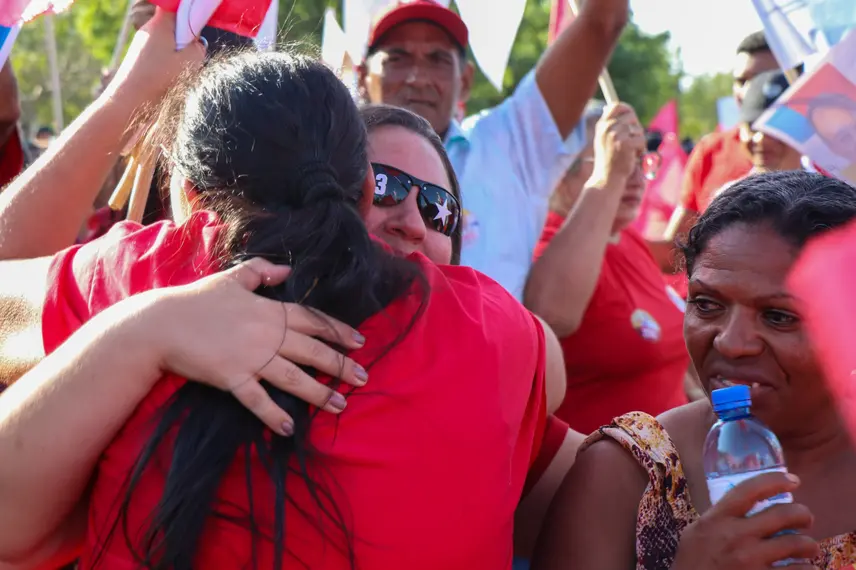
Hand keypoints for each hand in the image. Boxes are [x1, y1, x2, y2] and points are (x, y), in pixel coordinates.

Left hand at [105, 9, 204, 106]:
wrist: (129, 99)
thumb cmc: (159, 78)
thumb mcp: (189, 62)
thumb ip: (198, 49)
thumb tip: (198, 44)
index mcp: (160, 24)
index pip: (177, 7)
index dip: (190, 14)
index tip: (198, 26)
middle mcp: (149, 29)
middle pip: (174, 26)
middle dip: (186, 39)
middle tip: (190, 55)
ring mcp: (142, 43)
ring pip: (168, 42)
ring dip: (178, 54)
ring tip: (178, 71)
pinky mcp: (140, 57)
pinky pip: (160, 54)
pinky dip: (168, 63)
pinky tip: (168, 78)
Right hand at [137, 258, 368, 435]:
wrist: (161, 323)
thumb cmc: (197, 299)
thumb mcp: (233, 277)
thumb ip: (262, 271)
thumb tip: (286, 269)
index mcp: (270, 310)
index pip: (314, 320)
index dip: (339, 331)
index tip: (359, 342)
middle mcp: (267, 334)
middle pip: (313, 351)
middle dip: (341, 365)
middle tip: (362, 377)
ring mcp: (251, 358)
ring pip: (294, 377)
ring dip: (320, 393)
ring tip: (340, 405)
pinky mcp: (232, 378)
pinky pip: (258, 400)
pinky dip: (274, 415)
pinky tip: (291, 428)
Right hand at [590, 103, 644, 185]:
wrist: (607, 179)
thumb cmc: (609, 161)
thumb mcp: (604, 141)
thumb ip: (610, 126)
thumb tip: (619, 108)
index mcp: (601, 126)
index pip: (616, 106)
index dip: (626, 109)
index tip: (631, 116)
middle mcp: (607, 128)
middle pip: (631, 116)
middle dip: (636, 128)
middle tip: (632, 141)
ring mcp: (616, 135)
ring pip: (638, 129)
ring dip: (638, 141)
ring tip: (630, 152)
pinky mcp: (626, 144)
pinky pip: (642, 140)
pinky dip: (641, 149)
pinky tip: (632, 157)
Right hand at [672, 472, 818, 569]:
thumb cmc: (692, 562)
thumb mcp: (697, 531)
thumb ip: (719, 517)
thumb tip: (744, 505)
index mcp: (719, 518)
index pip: (751, 490)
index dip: (776, 480)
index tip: (793, 480)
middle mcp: (737, 535)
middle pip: (783, 514)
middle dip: (802, 514)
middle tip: (805, 519)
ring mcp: (751, 560)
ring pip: (797, 544)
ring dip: (808, 545)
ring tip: (807, 548)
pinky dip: (807, 568)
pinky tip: (802, 567)